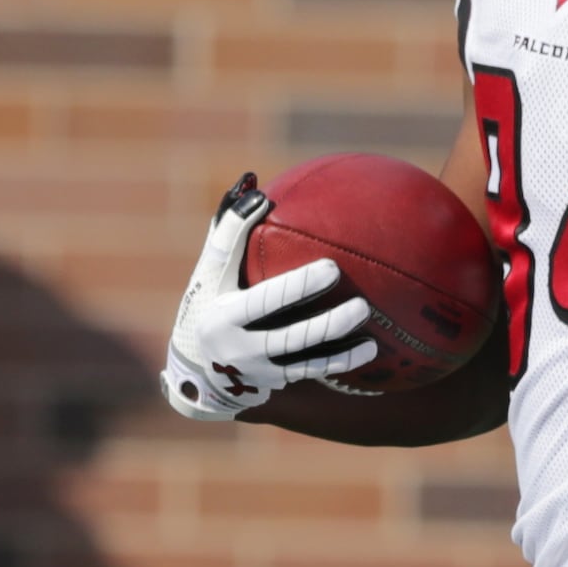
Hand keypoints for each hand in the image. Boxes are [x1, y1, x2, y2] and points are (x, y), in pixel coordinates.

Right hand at [161, 175, 368, 422]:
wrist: (197, 367)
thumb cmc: (210, 299)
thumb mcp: (210, 269)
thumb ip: (229, 229)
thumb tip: (254, 184)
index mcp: (221, 314)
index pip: (260, 299)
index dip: (294, 286)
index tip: (330, 266)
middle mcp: (237, 346)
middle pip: (286, 334)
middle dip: (320, 316)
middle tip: (354, 294)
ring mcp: (258, 369)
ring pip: (302, 356)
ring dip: (336, 340)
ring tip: (365, 317)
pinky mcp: (275, 382)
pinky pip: (312, 371)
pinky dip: (341, 361)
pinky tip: (371, 349)